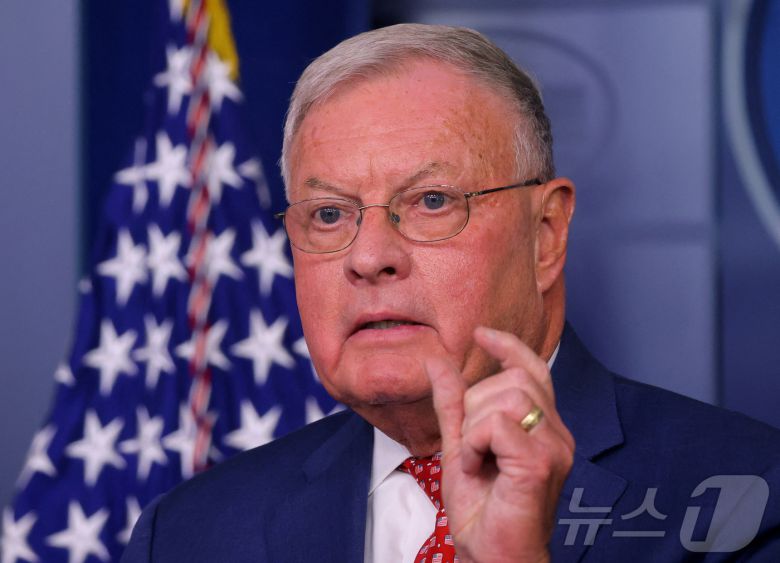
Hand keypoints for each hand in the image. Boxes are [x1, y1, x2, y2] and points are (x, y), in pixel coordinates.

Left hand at [426, 327, 574, 562]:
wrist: (492, 554)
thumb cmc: (482, 507)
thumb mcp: (459, 444)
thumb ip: (452, 403)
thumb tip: (436, 360)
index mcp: (542, 427)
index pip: (533, 369)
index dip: (509, 346)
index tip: (481, 335)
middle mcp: (557, 433)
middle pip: (513, 380)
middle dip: (476, 405)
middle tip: (471, 446)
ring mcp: (554, 447)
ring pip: (506, 398)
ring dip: (474, 427)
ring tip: (475, 459)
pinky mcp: (541, 462)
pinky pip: (498, 425)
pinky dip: (475, 442)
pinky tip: (476, 467)